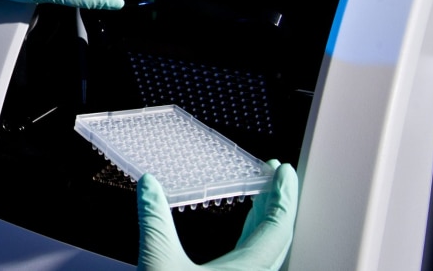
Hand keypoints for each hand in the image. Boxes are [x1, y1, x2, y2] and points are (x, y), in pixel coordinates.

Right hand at [137, 161, 298, 270]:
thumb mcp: (158, 264)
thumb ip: (155, 222)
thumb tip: (150, 187)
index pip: (279, 226)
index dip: (282, 194)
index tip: (282, 171)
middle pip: (279, 239)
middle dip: (277, 205)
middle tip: (274, 179)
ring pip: (268, 256)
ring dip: (265, 227)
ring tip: (259, 204)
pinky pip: (256, 267)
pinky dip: (253, 247)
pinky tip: (240, 243)